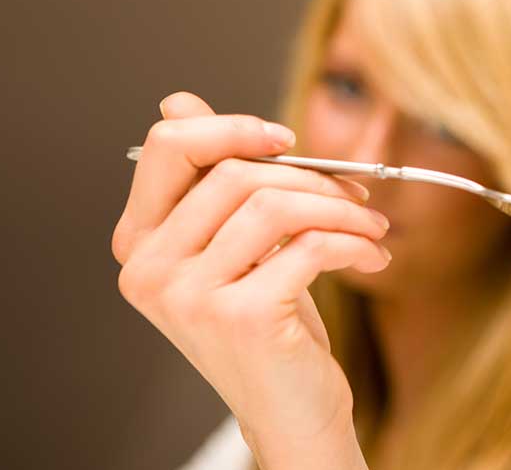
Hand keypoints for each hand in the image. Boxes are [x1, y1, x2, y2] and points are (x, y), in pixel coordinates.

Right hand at [112, 92, 380, 469]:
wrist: (289, 410)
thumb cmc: (268, 321)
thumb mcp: (237, 245)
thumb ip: (211, 178)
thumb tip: (177, 100)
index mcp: (139, 241)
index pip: (166, 146)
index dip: (233, 128)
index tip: (288, 141)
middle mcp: (149, 268)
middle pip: (236, 173)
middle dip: (313, 177)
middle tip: (357, 193)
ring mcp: (189, 296)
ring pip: (277, 205)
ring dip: (341, 208)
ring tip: (371, 227)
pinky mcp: (239, 317)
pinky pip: (309, 245)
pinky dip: (353, 242)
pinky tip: (371, 256)